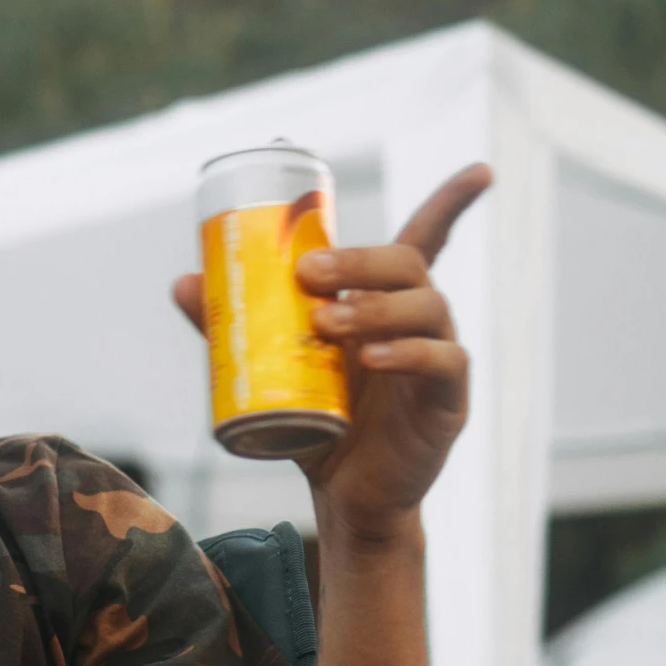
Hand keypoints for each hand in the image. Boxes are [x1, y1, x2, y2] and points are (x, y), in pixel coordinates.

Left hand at [172, 162, 489, 540]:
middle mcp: (422, 319)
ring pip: (427, 306)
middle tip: (306, 274)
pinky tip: (372, 358)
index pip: (428, 237)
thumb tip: (183, 282)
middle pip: (408, 264)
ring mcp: (441, 357)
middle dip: (358, 261)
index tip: (482, 170)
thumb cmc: (317, 423)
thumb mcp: (271, 368)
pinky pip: (442, 362)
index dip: (454, 202)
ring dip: (374, 306)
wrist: (344, 495)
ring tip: (324, 324)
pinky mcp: (448, 400)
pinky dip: (407, 353)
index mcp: (388, 300)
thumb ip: (234, 326)